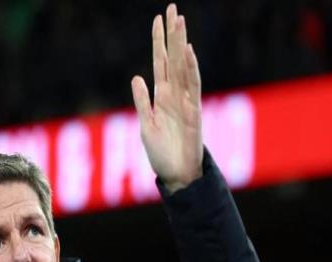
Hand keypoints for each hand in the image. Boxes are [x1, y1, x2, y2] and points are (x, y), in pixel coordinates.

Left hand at [131, 3, 202, 192]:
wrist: (176, 174)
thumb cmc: (161, 154)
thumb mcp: (146, 126)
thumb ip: (142, 102)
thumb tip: (137, 77)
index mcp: (161, 97)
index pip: (160, 63)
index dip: (159, 42)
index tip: (157, 19)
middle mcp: (174, 95)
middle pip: (173, 59)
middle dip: (172, 34)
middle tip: (172, 8)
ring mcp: (186, 101)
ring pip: (183, 67)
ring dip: (181, 45)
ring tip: (179, 21)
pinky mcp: (194, 112)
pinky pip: (193, 87)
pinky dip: (190, 69)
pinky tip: (186, 52)